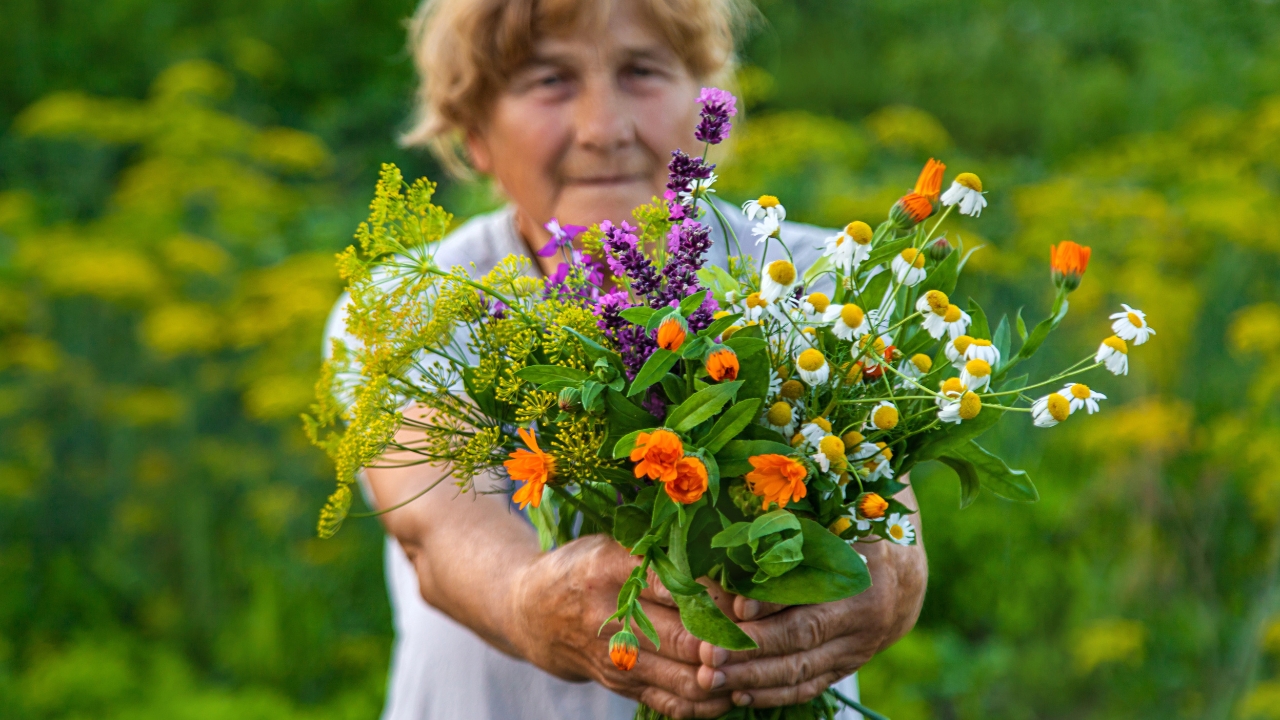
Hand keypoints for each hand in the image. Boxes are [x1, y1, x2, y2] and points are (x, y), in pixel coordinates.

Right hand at [506, 533, 736, 718]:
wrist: (532, 612)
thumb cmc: (586, 567)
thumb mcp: (613, 544)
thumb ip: (661, 551)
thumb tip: (728, 557)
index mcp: (609, 567)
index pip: (672, 583)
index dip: (716, 595)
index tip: (751, 598)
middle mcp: (609, 616)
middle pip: (681, 636)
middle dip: (728, 642)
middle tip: (765, 637)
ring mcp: (615, 657)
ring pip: (681, 676)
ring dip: (723, 677)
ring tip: (756, 666)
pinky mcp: (620, 685)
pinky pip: (670, 703)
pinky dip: (705, 703)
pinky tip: (732, 690)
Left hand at [693, 530, 927, 707]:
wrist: (899, 577)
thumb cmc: (844, 539)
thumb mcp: (824, 527)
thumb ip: (785, 539)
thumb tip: (731, 551)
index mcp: (856, 569)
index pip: (810, 588)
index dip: (772, 599)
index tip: (736, 607)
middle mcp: (860, 613)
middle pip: (802, 635)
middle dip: (752, 648)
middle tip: (710, 655)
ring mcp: (855, 647)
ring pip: (802, 668)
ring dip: (753, 677)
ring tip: (711, 679)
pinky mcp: (846, 667)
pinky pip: (808, 686)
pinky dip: (773, 694)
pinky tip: (738, 694)